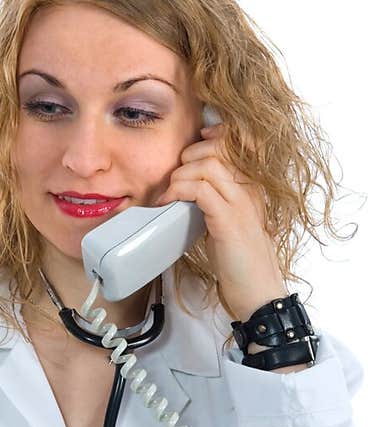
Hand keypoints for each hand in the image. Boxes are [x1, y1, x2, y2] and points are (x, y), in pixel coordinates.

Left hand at [155, 121, 286, 320]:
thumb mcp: (228, 220)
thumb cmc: (239, 260)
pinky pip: (200, 189)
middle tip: (176, 178)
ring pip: (208, 165)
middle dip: (189, 155)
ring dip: (181, 175)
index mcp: (252, 185)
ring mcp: (241, 202)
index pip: (237, 141)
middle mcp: (250, 188)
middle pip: (219, 147)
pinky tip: (168, 203)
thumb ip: (215, 198)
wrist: (257, 290)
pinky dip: (178, 191)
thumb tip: (187, 183)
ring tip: (170, 193)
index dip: (213, 136)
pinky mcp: (229, 220)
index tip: (195, 144)